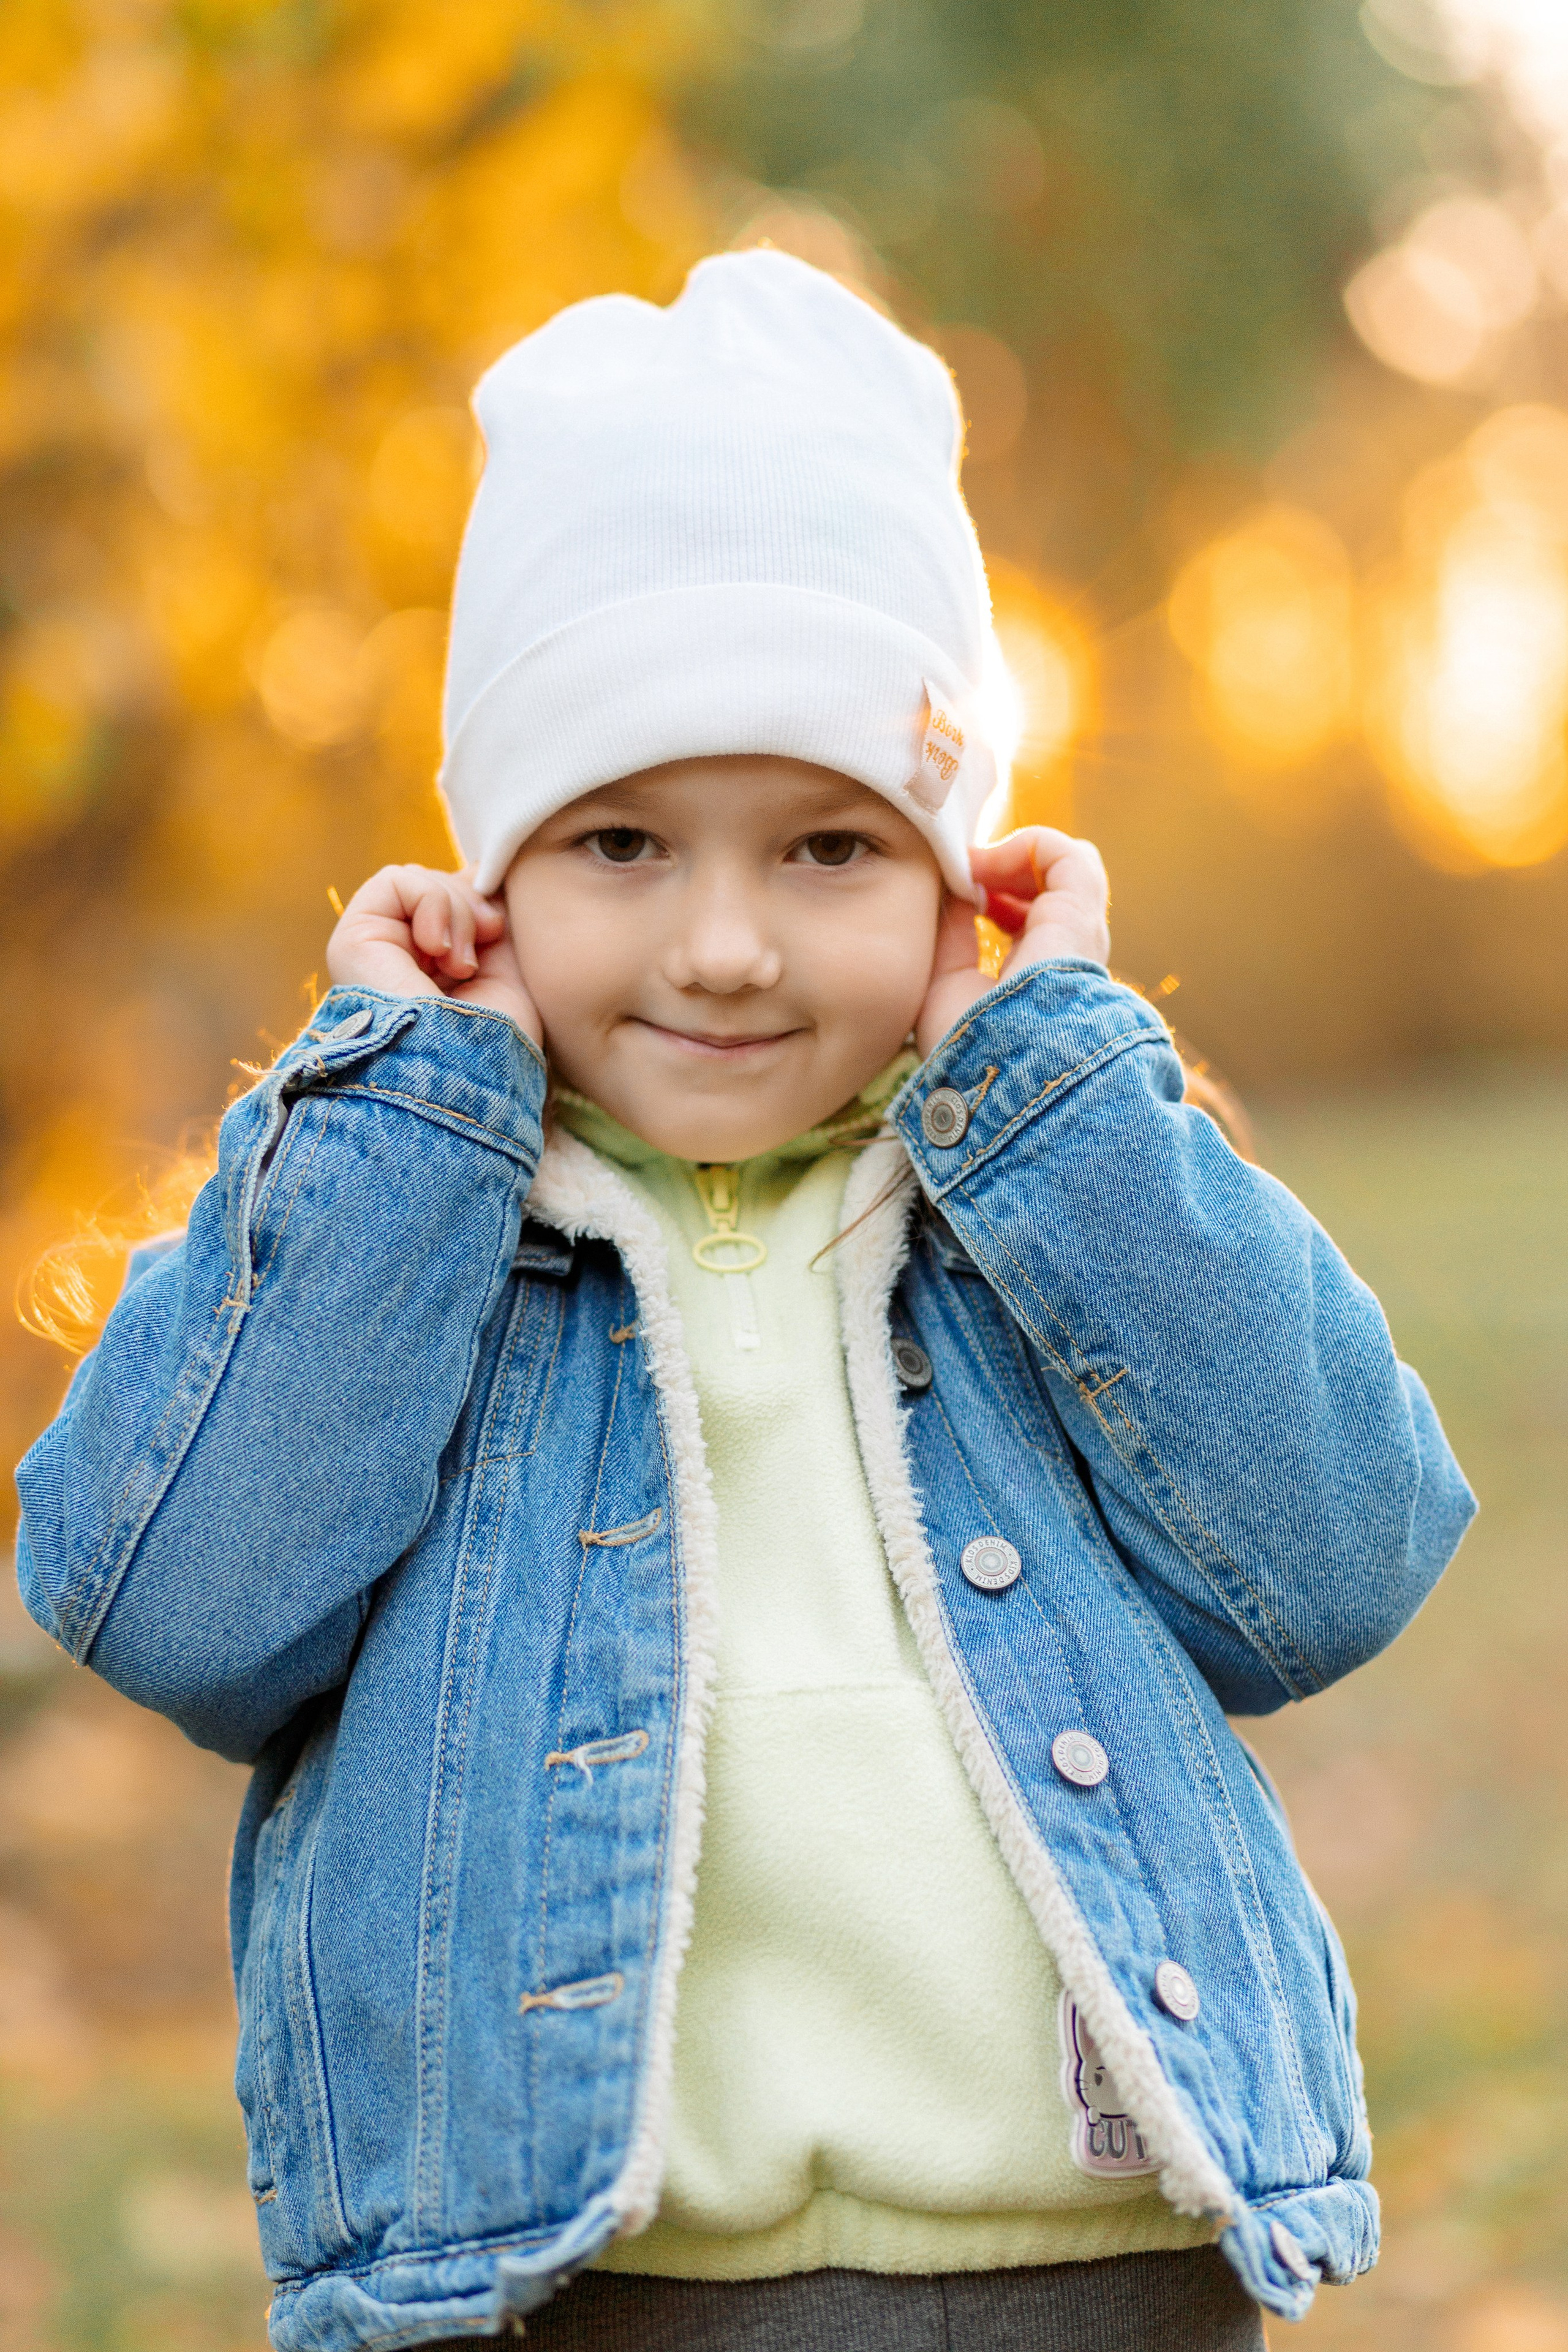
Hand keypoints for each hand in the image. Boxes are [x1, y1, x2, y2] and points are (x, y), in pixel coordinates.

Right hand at [326, 865, 542, 1047]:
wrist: (466, 1072)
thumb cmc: (495, 1036)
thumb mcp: (509, 965)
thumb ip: (491, 916)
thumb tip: (481, 869)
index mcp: (435, 969)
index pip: (457, 898)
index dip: (481, 901)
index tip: (499, 930)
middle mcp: (402, 959)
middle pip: (440, 885)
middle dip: (470, 908)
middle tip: (477, 956)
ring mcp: (375, 950)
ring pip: (420, 880)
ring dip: (453, 912)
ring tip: (459, 964)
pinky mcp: (352, 940)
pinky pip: (395, 880)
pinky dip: (429, 903)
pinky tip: (437, 950)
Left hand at [915, 829, 1109, 1060]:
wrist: (999, 1064)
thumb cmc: (967, 1043)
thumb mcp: (946, 983)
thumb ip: (951, 935)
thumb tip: (952, 890)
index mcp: (1038, 980)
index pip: (1028, 922)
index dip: (991, 895)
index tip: (955, 895)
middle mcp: (1065, 956)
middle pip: (1046, 890)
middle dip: (1002, 871)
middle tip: (961, 874)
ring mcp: (1078, 934)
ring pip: (1061, 868)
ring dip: (1010, 856)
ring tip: (971, 868)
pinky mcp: (1080, 913)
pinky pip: (1066, 855)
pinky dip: (1023, 845)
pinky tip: (984, 865)